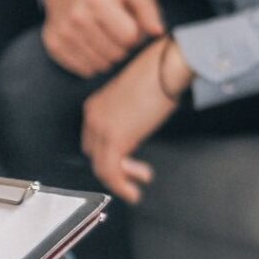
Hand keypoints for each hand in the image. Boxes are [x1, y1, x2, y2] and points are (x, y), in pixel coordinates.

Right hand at [43, 0, 163, 76]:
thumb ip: (148, 12)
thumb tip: (157, 32)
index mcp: (97, 0)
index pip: (129, 38)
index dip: (133, 36)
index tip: (127, 27)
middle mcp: (76, 16)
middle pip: (115, 55)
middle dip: (121, 49)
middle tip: (115, 36)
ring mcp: (63, 32)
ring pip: (100, 66)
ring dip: (107, 58)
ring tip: (103, 41)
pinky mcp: (54, 46)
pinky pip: (84, 70)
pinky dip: (91, 63)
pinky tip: (90, 48)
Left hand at [81, 36, 192, 203]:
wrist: (166, 67)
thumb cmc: (157, 76)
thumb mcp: (134, 101)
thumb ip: (126, 120)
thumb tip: (132, 138)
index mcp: (95, 106)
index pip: (92, 141)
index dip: (108, 155)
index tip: (129, 161)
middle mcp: (92, 117)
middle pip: (94, 154)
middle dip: (114, 169)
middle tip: (136, 174)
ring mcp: (100, 128)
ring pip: (101, 167)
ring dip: (120, 181)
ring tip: (136, 188)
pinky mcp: (114, 138)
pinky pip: (110, 172)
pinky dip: (121, 186)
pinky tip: (133, 192)